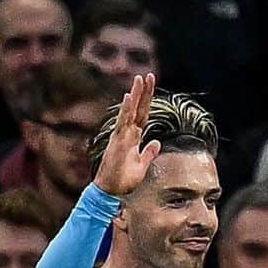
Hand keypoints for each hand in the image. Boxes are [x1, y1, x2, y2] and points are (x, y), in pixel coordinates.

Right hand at [93, 73, 160, 197]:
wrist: (111, 191)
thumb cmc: (123, 180)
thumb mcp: (142, 165)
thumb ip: (149, 153)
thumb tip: (156, 142)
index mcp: (134, 138)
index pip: (143, 115)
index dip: (148, 102)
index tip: (152, 87)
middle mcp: (127, 134)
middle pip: (137, 109)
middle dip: (143, 93)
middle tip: (148, 75)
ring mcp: (122, 136)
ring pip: (130, 112)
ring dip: (135, 95)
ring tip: (139, 79)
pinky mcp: (118, 142)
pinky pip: (123, 124)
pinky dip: (126, 110)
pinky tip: (129, 98)